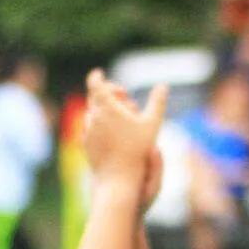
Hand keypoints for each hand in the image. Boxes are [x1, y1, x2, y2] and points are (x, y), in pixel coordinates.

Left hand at [84, 69, 167, 184]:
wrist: (117, 175)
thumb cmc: (137, 149)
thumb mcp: (152, 123)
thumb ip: (158, 102)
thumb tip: (163, 85)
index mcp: (107, 108)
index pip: (96, 85)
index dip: (96, 76)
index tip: (98, 72)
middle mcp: (93, 117)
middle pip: (94, 97)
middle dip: (107, 92)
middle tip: (122, 94)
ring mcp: (87, 131)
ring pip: (92, 112)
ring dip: (104, 108)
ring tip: (121, 113)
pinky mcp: (85, 142)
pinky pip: (90, 127)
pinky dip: (99, 122)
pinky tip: (111, 128)